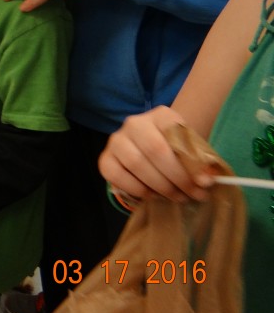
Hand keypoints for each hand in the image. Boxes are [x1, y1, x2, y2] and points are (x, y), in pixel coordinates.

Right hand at [98, 106, 213, 202]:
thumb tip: (207, 178)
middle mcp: (134, 123)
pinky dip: (137, 189)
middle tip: (193, 195)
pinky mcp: (105, 158)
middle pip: (155, 150)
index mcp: (160, 115)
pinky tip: (153, 195)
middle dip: (177, 178)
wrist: (156, 150)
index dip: (191, 162)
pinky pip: (116, 175)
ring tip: (177, 197)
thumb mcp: (193, 150)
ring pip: (136, 163)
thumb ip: (201, 161)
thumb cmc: (178, 151)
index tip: (206, 183)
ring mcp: (117, 140)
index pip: (175, 135)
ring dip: (160, 186)